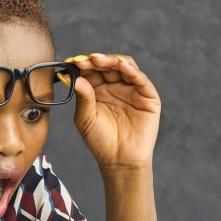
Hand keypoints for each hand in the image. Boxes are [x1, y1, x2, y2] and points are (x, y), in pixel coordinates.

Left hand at [61, 53, 160, 170]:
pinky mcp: (148, 97)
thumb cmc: (100, 141)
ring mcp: (133, 90)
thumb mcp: (86, 117)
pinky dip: (131, 70)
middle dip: (96, 60)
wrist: (119, 160)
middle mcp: (116, 87)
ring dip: (111, 60)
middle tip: (84, 61)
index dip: (84, 64)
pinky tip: (120, 65)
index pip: (93, 70)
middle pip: (108, 65)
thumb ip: (82, 96)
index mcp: (100, 90)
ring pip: (125, 66)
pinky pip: (140, 79)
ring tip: (97, 60)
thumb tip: (73, 77)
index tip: (72, 62)